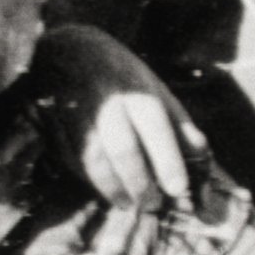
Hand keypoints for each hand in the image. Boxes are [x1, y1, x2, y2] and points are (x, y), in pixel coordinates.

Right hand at [36, 21, 203, 206]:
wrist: (69, 48)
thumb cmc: (123, 77)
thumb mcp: (157, 91)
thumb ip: (179, 126)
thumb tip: (202, 160)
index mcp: (138, 89)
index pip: (156, 127)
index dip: (167, 160)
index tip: (177, 189)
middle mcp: (106, 99)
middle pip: (123, 148)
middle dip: (140, 183)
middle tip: (152, 205)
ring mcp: (77, 110)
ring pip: (94, 158)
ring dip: (112, 188)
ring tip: (128, 203)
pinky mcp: (53, 121)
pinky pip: (71, 157)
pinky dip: (88, 178)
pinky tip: (103, 189)